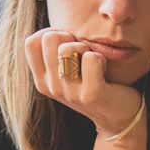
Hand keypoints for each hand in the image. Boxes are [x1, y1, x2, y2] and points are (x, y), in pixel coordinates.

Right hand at [23, 28, 144, 136]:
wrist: (117, 119)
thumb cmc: (93, 85)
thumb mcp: (66, 74)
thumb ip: (54, 55)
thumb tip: (51, 30)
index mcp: (42, 81)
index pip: (31, 42)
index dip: (50, 32)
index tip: (66, 42)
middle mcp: (52, 88)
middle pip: (50, 38)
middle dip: (70, 38)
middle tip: (82, 53)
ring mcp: (70, 92)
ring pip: (69, 47)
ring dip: (86, 48)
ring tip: (93, 63)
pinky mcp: (91, 94)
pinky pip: (92, 58)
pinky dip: (101, 58)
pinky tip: (104, 72)